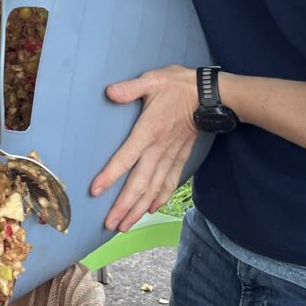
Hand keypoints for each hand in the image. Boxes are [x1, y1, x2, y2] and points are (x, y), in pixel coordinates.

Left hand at [94, 65, 199, 231]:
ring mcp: (171, 156)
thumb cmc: (178, 85)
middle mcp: (159, 149)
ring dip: (139, 209)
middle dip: (124, 206)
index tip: (95, 191)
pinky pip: (170, 182)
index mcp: (148, 131)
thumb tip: (110, 92)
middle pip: (139, 183)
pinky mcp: (181, 157)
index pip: (125, 158)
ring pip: (154, 188)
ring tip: (125, 225)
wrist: (210, 95)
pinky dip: (160, 198)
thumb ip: (130, 89)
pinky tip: (151, 210)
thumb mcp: (152, 80)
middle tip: (109, 224)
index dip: (110, 175)